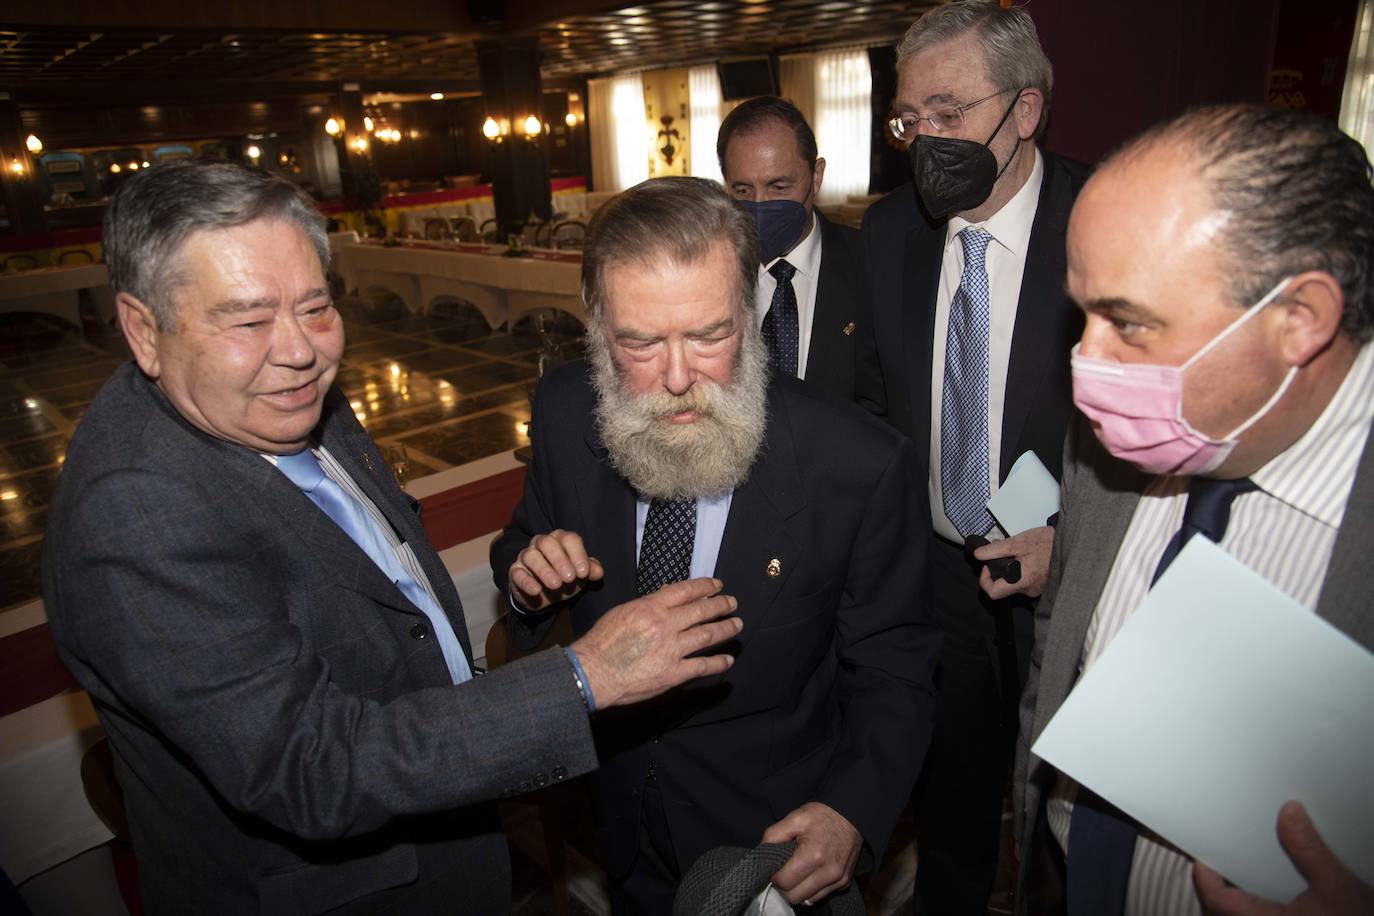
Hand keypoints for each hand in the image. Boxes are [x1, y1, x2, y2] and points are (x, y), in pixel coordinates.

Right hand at [508, 529, 604, 611]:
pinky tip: (537, 591)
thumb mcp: (580, 576)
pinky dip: (527, 581)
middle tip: (569, 578)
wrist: (545, 596)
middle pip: (548, 543)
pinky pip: (518, 573)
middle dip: (560, 560)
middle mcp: (541, 544)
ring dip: (544, 570)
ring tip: (556, 585)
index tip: (583, 573)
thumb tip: (598, 572)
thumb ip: (590, 571)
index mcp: (561, 540)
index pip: (569, 539)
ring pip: (531, 555)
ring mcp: (526, 556)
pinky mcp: (515, 572)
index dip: (577, 554)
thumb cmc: (565, 578)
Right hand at [570, 577, 739, 708]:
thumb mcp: (622, 612)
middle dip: (721, 605)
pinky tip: (728, 660)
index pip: (686, 591)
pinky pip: (701, 666)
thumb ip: (647, 603)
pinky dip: (717, 663)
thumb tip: (666, 592)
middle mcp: (665, 625)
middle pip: (701, 611)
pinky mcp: (672, 673)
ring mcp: (671, 650)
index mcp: (651, 607)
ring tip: (736, 625)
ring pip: (706, 635)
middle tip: (732, 603)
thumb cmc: (602, 642)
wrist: (592, 672)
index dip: (706, 586)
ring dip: (725, 629)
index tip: (718, 585)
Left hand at [761, 802, 861, 905]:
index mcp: (814, 855)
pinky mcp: (845, 883)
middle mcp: (829, 872)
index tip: (775, 866)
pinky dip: (811, 889)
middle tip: (783, 871)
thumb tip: (762, 855)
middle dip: (784, 886)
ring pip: (807, 900)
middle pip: (794, 897)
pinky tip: (810, 873)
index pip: (784, 882)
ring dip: (798, 890)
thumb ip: (773, 836)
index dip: (774, 876)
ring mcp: (839, 880)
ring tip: (797, 871)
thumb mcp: (794, 818)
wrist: (851, 814)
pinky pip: (821, 896)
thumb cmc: (821, 815)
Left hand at [976, 525, 1053, 599]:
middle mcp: (1029, 589)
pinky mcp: (1042, 585)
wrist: (1069, 543)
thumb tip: (979, 554)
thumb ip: (996, 550)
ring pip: (1014, 582)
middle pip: (1004, 585)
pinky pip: (1025, 580)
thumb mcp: (1018, 542)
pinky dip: (1021, 569)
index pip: (993, 593)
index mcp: (1022, 581)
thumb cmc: (1048, 543)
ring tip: (1017, 551)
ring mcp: (1037, 588)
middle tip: (1003, 552)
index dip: (985, 580)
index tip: (988, 566)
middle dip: (999, 569)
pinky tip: (1026, 556)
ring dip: (1011, 568)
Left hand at [1194, 802, 1373, 914]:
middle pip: (1226, 910)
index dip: (1206, 875)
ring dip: (1242, 898)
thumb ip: (1310, 851)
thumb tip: (1290, 814)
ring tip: (1246, 874)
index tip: (1204, 855)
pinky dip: (1262, 905)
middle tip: (1222, 861)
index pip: (1217, 900)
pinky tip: (1278, 891)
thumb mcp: (1338, 886)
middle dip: (1223, 886)